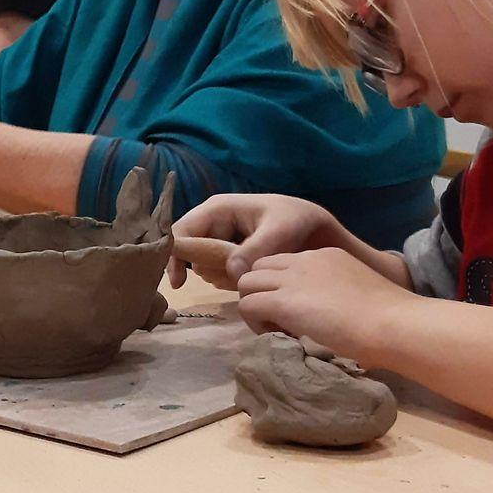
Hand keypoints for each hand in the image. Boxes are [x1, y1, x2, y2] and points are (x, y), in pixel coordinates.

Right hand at [168, 194, 351, 289]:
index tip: (179, 283)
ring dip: (220, 276)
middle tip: (232, 278)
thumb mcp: (279, 232)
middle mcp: (213, 224)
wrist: (317, 230)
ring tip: (247, 274)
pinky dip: (229, 280)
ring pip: (203, 266)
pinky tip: (248, 277)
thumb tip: (231, 271)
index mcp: (218, 209)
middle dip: (208, 269)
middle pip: (190, 253)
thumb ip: (254, 250)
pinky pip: (216, 273)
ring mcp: (220, 240)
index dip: (175, 255)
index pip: (181, 231)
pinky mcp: (228, 255)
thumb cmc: (296, 222)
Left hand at [235, 248, 416, 359]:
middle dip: (261, 292)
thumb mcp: (358, 297)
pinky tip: (278, 336)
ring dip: (255, 305)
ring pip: (247, 283)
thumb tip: (326, 319)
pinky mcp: (283, 301)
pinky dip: (255, 322)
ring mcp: (293, 279)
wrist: (395, 325)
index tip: (296, 312)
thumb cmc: (389, 321)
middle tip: (279, 320)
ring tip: (277, 329)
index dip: (282, 287)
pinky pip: (248, 304)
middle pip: (260, 267)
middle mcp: (305, 261)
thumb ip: (337, 299)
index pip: (285, 263)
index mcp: (327, 257)